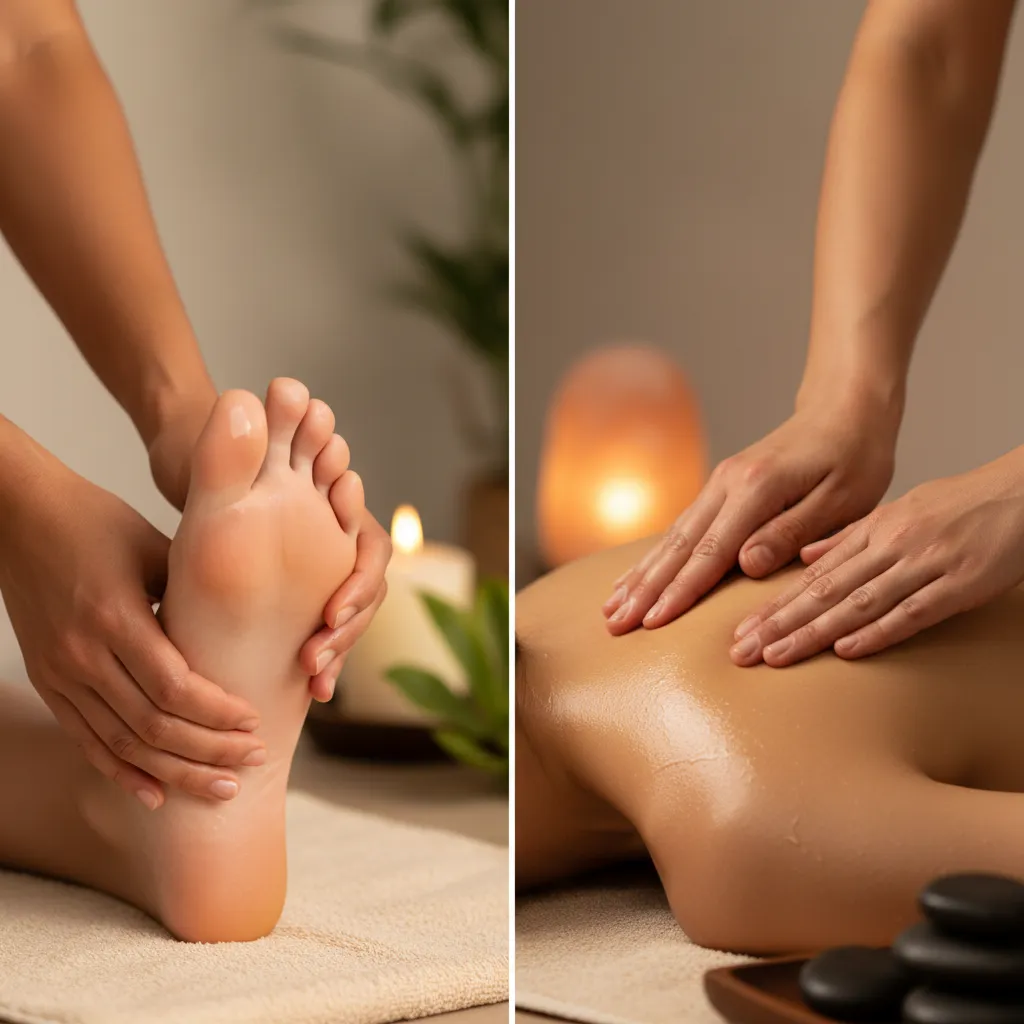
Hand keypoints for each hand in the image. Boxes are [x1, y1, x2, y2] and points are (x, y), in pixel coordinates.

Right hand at [0, 458, 264, 807]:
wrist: (17, 516)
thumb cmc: (97, 521)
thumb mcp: (153, 546)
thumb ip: (194, 591)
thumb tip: (247, 626)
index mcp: (114, 617)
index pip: (174, 688)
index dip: (218, 713)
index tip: (255, 721)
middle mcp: (81, 654)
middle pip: (153, 726)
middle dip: (209, 751)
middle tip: (253, 760)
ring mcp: (60, 674)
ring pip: (122, 744)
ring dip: (176, 771)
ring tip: (221, 788)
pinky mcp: (48, 682)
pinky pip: (86, 740)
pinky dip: (122, 771)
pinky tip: (156, 794)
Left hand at [147, 389, 390, 701]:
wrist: (179, 462)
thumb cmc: (201, 452)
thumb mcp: (222, 448)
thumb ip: (248, 437)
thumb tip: (273, 395)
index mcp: (330, 504)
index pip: (371, 551)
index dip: (358, 584)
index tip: (330, 612)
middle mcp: (333, 532)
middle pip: (365, 590)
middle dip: (350, 624)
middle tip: (318, 653)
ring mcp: (317, 562)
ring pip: (349, 614)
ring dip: (340, 646)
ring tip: (315, 679)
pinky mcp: (295, 591)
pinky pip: (325, 632)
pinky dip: (323, 657)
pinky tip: (308, 687)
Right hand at [603, 400, 897, 633]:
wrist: (843, 410)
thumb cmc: (854, 458)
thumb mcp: (842, 500)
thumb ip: (791, 533)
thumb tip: (746, 565)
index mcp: (757, 487)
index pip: (711, 549)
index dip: (681, 590)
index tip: (654, 621)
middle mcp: (727, 482)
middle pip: (678, 544)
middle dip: (644, 588)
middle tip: (614, 623)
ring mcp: (718, 483)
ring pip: (671, 536)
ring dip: (640, 574)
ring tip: (611, 607)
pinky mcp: (719, 488)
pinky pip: (680, 527)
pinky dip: (654, 557)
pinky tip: (636, 577)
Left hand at [731, 451, 1023, 666]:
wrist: (1021, 491)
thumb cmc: (960, 505)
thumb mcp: (898, 511)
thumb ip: (850, 537)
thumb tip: (804, 558)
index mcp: (874, 529)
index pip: (812, 575)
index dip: (774, 604)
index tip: (741, 630)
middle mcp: (890, 545)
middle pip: (823, 591)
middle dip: (778, 623)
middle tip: (740, 651)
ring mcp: (924, 563)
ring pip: (857, 602)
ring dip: (812, 632)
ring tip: (775, 655)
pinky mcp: (960, 583)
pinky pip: (912, 611)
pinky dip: (877, 632)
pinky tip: (846, 651)